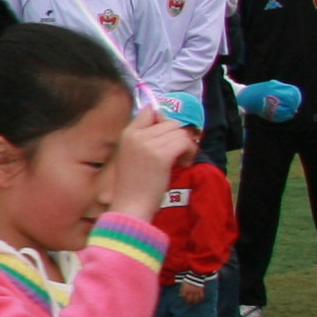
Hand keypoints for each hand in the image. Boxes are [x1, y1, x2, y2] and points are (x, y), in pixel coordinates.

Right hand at [105, 102, 185, 219]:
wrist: (130, 205)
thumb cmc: (132, 185)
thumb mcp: (131, 155)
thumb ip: (144, 139)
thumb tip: (165, 122)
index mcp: (127, 134)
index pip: (149, 112)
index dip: (163, 121)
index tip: (168, 136)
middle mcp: (137, 135)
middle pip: (170, 122)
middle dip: (178, 136)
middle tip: (179, 153)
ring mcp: (149, 144)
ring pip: (180, 132)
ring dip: (186, 145)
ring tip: (181, 160)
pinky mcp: (162, 155)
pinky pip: (184, 142)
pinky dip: (190, 151)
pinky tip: (184, 163)